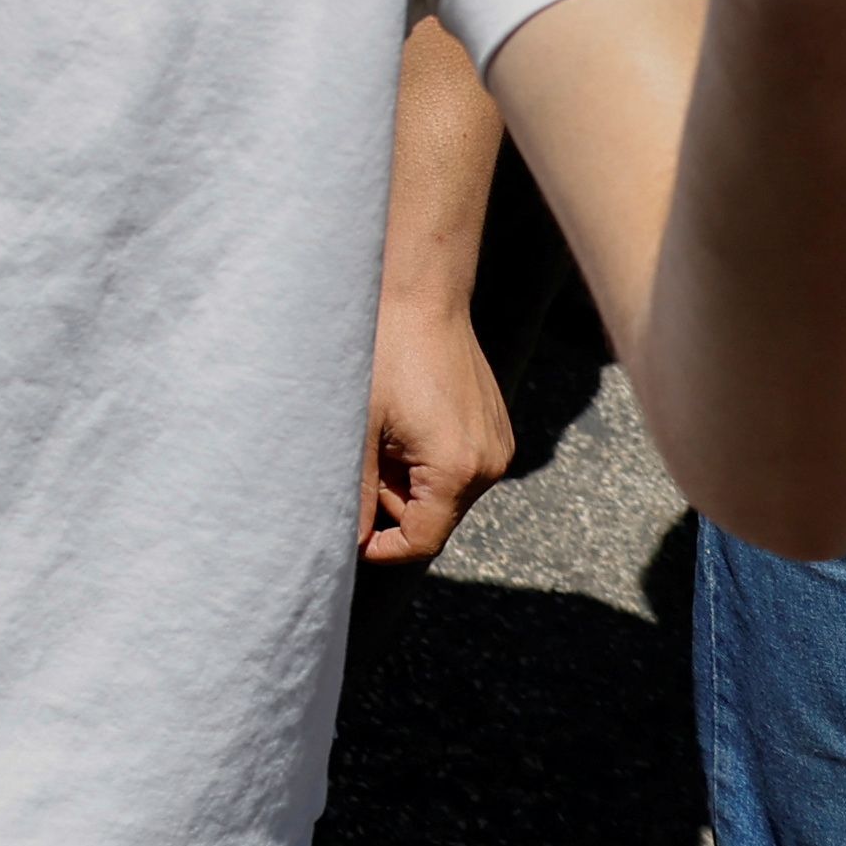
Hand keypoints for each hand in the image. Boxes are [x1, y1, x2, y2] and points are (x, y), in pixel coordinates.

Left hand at [364, 296, 516, 565]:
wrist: (421, 298)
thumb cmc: (383, 357)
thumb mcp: (359, 430)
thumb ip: (356, 492)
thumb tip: (347, 542)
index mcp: (457, 470)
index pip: (422, 540)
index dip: (384, 547)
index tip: (351, 536)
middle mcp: (489, 465)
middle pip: (434, 517)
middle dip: (392, 500)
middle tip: (363, 455)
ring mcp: (498, 446)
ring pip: (444, 490)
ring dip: (408, 476)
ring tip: (384, 430)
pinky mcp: (496, 428)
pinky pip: (458, 464)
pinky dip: (427, 456)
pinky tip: (406, 419)